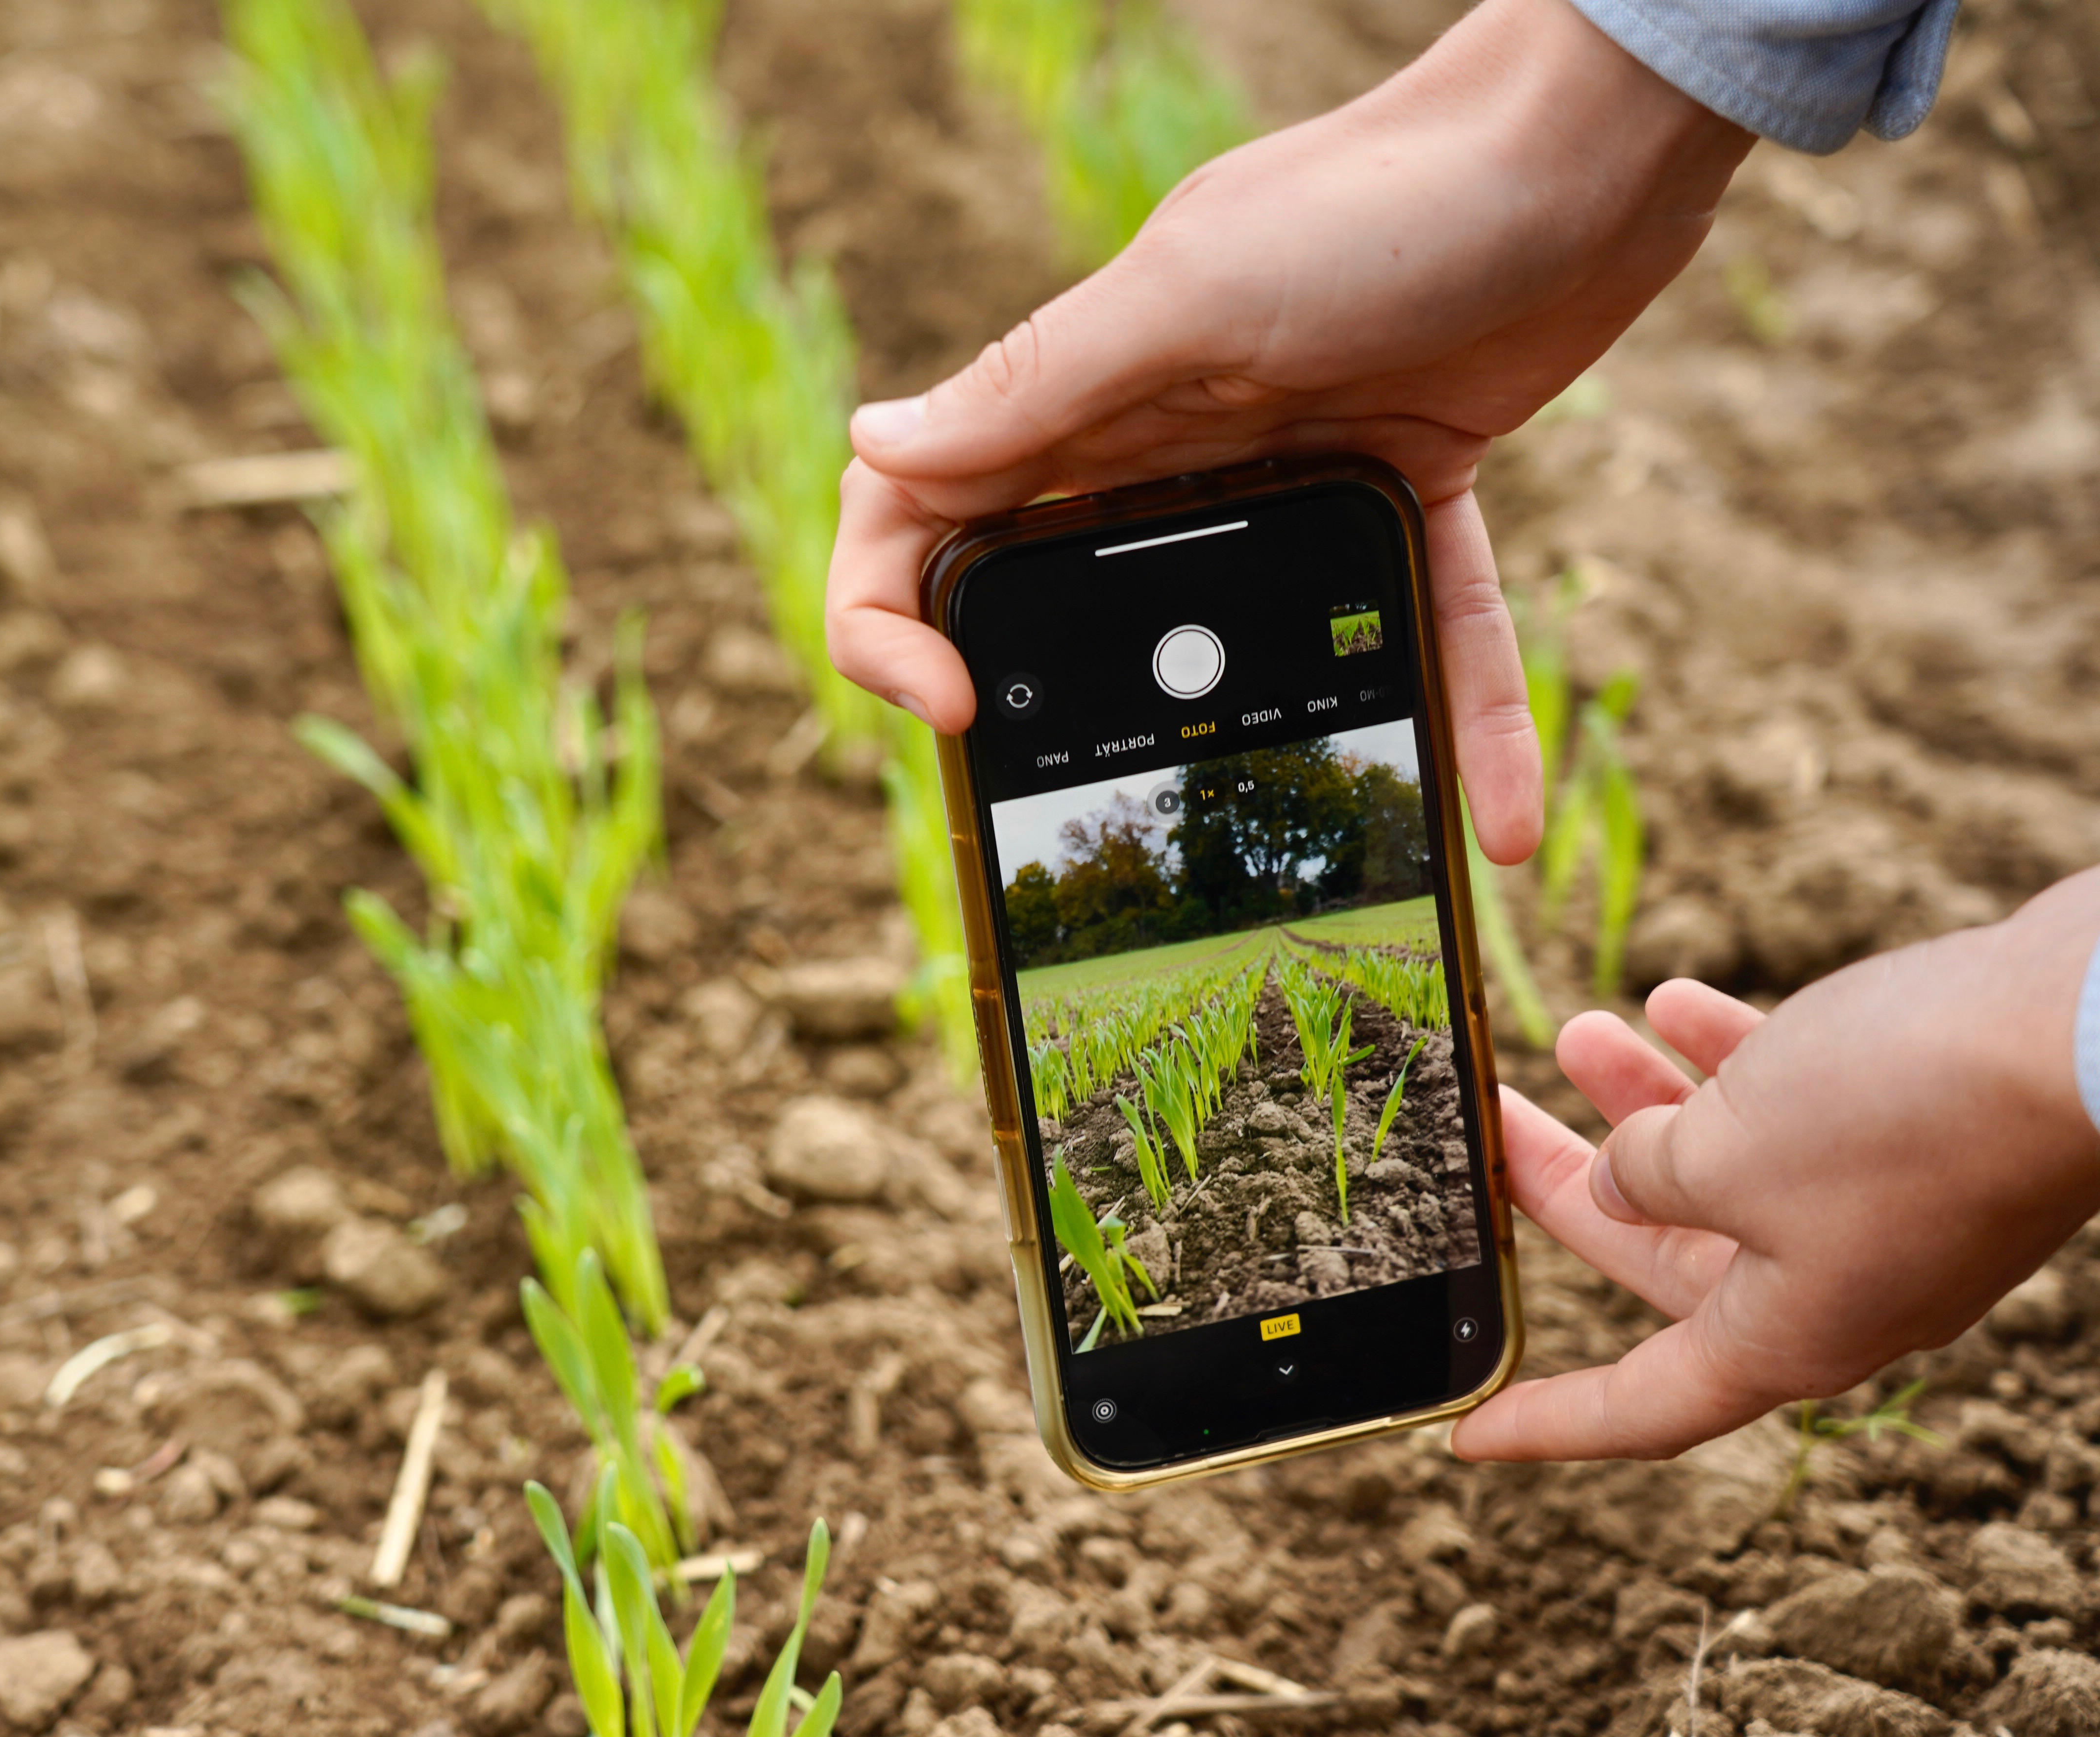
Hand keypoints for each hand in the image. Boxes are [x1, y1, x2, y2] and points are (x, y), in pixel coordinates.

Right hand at [826, 0, 1754, 864]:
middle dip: (1059, 727)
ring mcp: (1283, 480)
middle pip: (1060, 608)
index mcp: (1085, 397)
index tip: (950, 706)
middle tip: (1087, 819)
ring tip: (1301, 860)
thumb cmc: (1384, 197)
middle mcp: (1163, 447)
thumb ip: (1040, 382)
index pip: (922, 513)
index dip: (891, 617)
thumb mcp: (1192, 294)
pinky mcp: (1402, 496)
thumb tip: (875, 445)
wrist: (1588, 149)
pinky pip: (1422, 635)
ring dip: (1268, 751)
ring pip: (1242, 653)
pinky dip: (1466, 722)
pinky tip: (1505, 823)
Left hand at [1455, 871, 2099, 1461]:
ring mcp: (1885, 1215)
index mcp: (1787, 1338)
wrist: (2089, 1027)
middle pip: (1662, 1258)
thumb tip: (1625, 1179)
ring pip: (1725, 1169)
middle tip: (1494, 1119)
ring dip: (1645, 1101)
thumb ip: (1650, 1175)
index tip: (1461, 1437)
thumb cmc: (1905, 1112)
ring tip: (1572, 1028)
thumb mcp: (1726, 1153)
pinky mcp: (1920, 1135)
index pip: (1641, 1409)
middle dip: (1572, 1185)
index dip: (1547, 1424)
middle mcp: (1836, 1291)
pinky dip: (1732, 1060)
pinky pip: (1796, 1112)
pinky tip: (1677, 998)